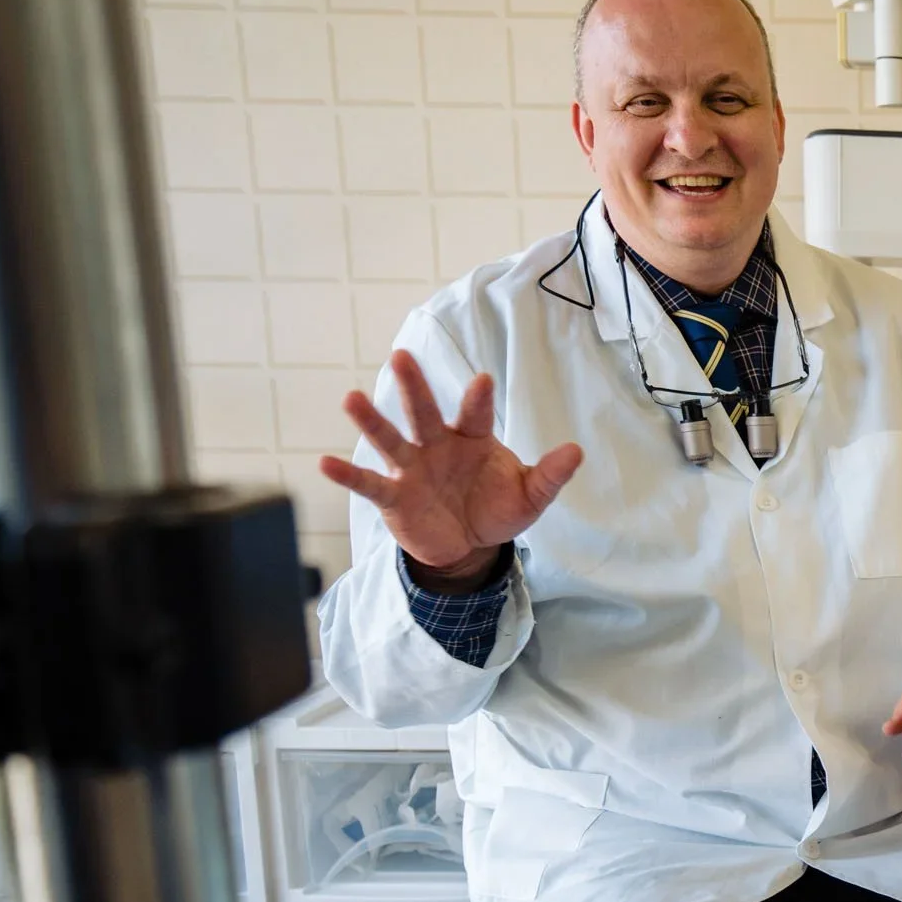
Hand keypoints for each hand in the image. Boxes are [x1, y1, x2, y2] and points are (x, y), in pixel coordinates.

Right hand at [319, 349, 582, 584]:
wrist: (470, 545)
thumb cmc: (497, 508)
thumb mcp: (530, 496)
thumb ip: (550, 475)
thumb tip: (577, 451)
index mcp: (472, 438)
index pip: (476, 414)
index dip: (478, 399)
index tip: (482, 380)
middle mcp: (438, 446)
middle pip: (424, 413)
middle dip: (414, 387)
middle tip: (401, 356)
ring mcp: (412, 469)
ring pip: (390, 440)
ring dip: (371, 421)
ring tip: (350, 399)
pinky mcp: (394, 497)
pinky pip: (369, 484)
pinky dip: (347, 475)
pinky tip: (324, 463)